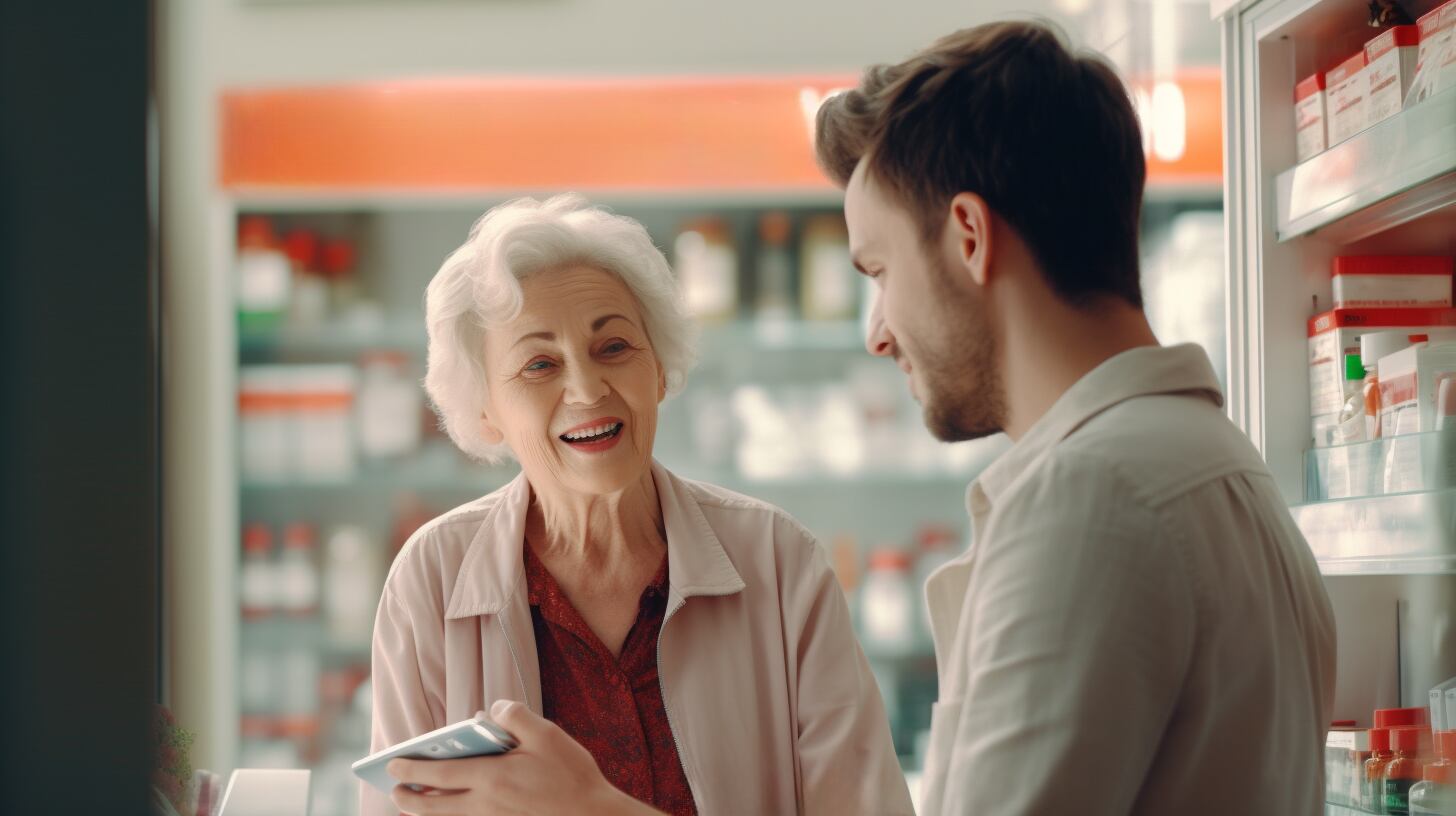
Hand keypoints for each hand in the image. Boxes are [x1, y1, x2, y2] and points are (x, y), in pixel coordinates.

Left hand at [387, 699, 662, 815]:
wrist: (592, 815)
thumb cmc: (571, 774)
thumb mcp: (547, 734)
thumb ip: (514, 715)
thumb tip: (492, 710)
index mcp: (492, 777)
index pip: (439, 774)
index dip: (412, 769)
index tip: (392, 764)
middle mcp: (485, 805)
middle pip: (433, 807)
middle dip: (407, 798)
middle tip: (393, 790)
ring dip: (424, 813)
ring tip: (412, 804)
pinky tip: (448, 812)